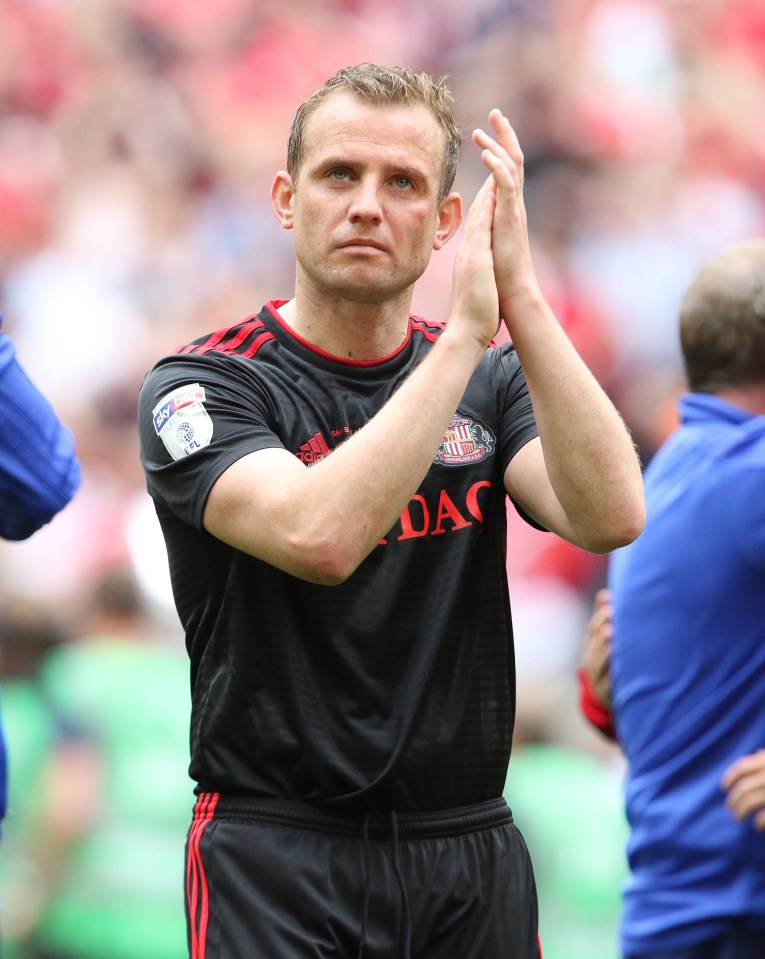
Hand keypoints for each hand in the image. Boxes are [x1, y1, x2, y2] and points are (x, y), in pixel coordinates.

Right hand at [447, 173, 499, 349]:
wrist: (467, 329)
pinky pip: (481, 225)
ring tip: (491, 156)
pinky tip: (492, 188)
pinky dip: (486, 206)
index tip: (492, 178)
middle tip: (489, 151)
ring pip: (477, 212)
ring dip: (485, 184)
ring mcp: (471, 251)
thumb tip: (480, 273)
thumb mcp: (477, 288)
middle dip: (484, 182)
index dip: (484, 198)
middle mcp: (469, 249)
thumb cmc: (475, 314)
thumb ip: (477, 275)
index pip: (479, 221)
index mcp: (472, 255)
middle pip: (476, 209)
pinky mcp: (477, 257)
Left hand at [472, 110, 537, 310]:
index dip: (496, 150)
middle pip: (512, 161)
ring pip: (510, 167)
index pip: (503, 172)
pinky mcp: (511, 219)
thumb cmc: (498, 276)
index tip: (485, 133)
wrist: (511, 295)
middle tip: (495, 113)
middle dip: (504, 135)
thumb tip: (478, 222)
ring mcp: (514, 211)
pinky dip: (497, 167)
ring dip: (497, 145)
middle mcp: (513, 206)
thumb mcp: (486, 246)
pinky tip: (487, 154)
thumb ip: (484, 229)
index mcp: (506, 210)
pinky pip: (506, 186)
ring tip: (482, 129)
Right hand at [581, 588, 613, 706]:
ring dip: (604, 652)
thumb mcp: (602, 640)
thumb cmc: (607, 659)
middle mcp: (591, 657)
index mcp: (592, 642)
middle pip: (595, 642)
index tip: (610, 601)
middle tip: (612, 616)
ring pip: (597, 662)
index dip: (600, 613)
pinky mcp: (604, 692)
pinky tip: (616, 672)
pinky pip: (606, 685)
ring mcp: (596, 675)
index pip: (594, 626)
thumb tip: (606, 593)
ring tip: (612, 642)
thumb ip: (604, 618)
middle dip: (602, 629)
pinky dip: (611, 679)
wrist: (603, 695)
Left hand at [721, 749, 764, 829]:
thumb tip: (757, 754)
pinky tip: (756, 826)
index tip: (722, 787)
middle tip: (729, 809)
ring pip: (750, 801)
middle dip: (733, 799)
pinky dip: (760, 821)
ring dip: (741, 811)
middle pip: (743, 787)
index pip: (742, 767)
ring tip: (737, 818)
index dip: (730, 777)